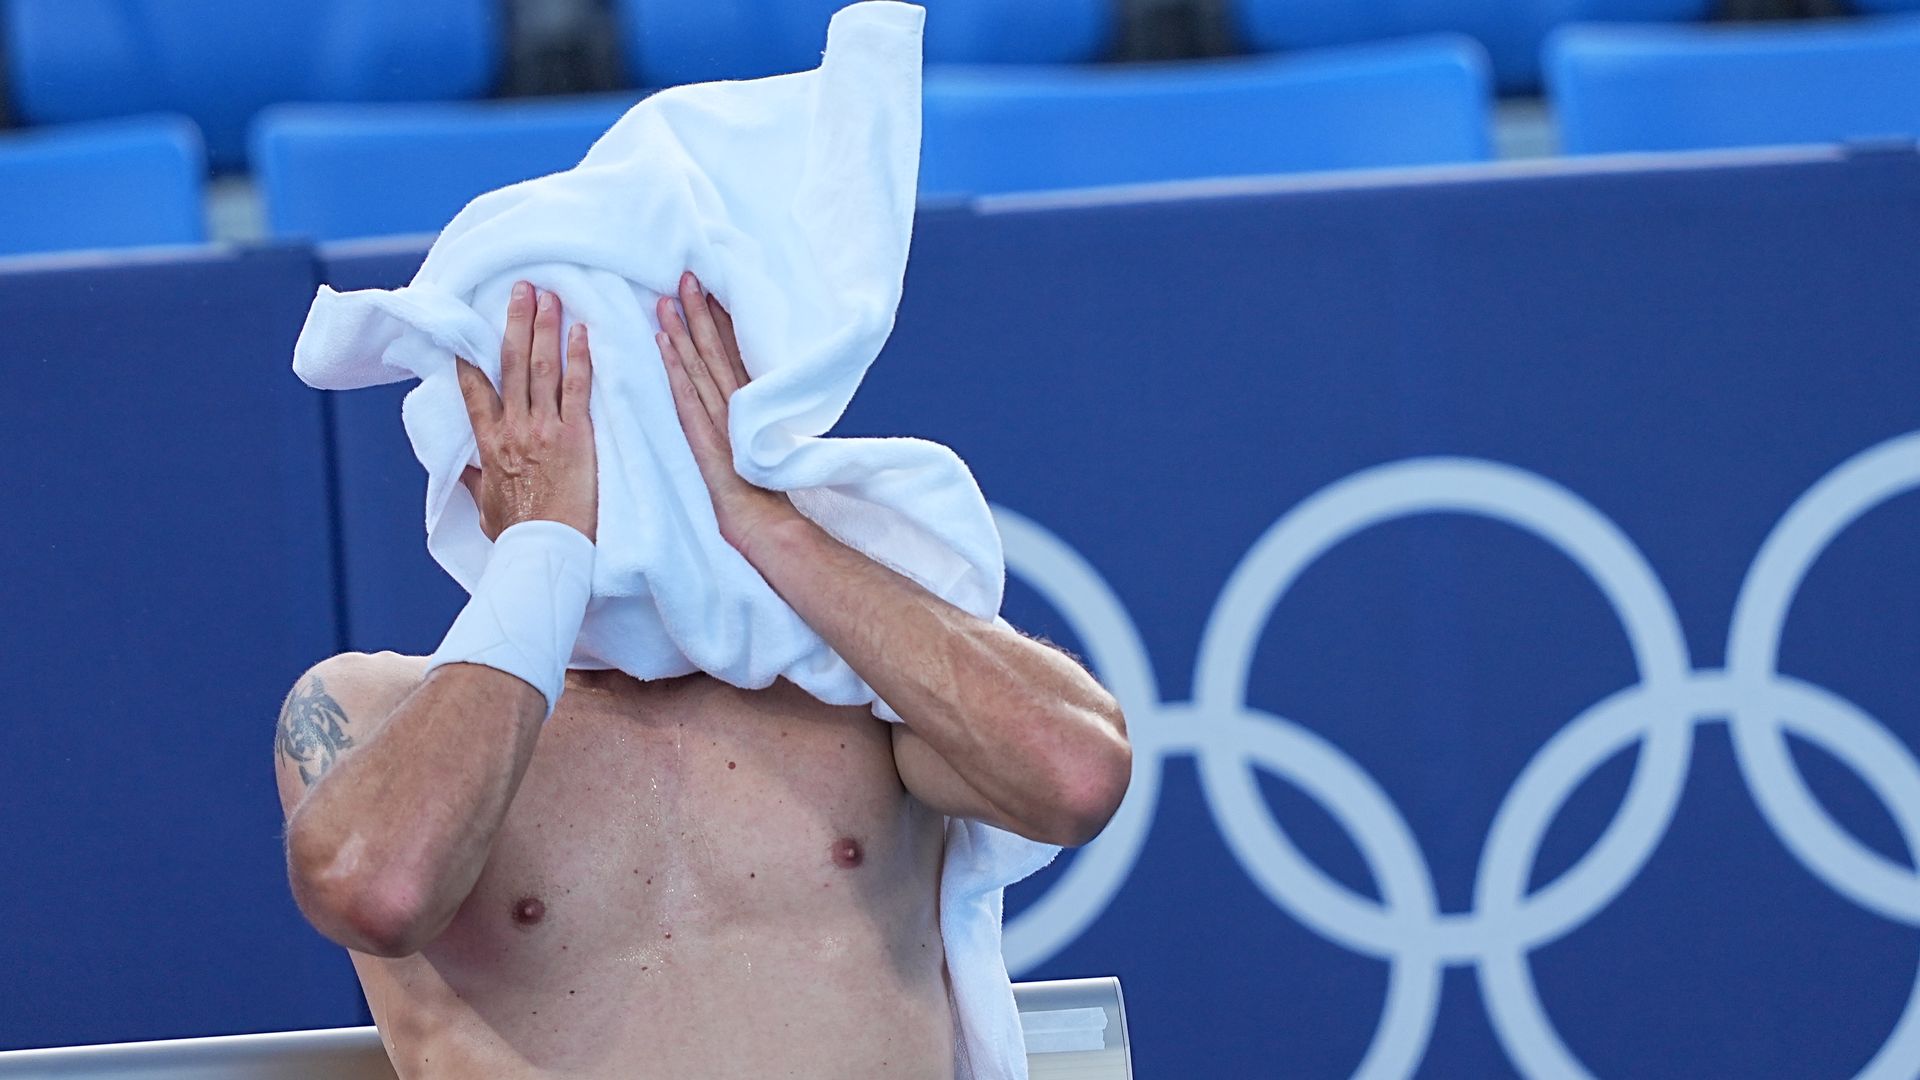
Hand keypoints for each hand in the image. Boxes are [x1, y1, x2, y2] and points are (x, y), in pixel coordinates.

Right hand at [456, 282, 597, 542]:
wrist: (545, 551)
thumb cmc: (518, 535)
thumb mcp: (485, 507)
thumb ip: (476, 481)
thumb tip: (463, 469)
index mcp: (489, 443)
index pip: (475, 389)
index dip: (472, 356)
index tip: (472, 329)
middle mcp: (513, 428)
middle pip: (510, 364)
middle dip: (516, 322)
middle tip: (523, 288)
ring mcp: (544, 429)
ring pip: (541, 367)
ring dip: (545, 328)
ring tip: (549, 295)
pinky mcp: (576, 437)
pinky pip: (578, 388)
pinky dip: (579, 357)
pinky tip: (582, 331)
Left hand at [657, 272, 799, 553]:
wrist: (767, 526)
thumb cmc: (764, 497)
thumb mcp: (759, 449)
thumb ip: (749, 422)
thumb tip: (742, 407)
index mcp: (747, 406)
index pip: (731, 354)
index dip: (719, 321)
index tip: (710, 289)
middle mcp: (734, 405)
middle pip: (715, 349)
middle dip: (699, 311)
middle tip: (685, 275)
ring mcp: (721, 420)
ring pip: (698, 364)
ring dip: (683, 329)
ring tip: (668, 297)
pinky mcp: (706, 437)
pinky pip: (687, 394)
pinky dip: (675, 366)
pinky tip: (663, 342)